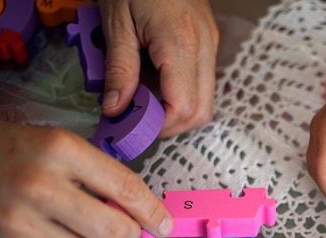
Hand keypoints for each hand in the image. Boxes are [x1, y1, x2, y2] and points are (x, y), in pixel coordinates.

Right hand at [0, 119, 172, 237]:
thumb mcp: (50, 143)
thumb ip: (94, 172)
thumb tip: (136, 208)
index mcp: (58, 151)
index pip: (125, 188)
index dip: (153, 212)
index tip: (163, 224)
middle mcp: (40, 187)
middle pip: (115, 232)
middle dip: (130, 236)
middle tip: (127, 232)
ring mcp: (19, 225)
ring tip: (87, 234)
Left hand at [98, 0, 218, 137]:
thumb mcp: (116, 24)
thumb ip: (119, 71)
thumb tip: (116, 111)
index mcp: (180, 44)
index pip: (182, 108)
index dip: (158, 126)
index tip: (132, 126)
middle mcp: (203, 48)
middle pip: (200, 112)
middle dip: (170, 125)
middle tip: (139, 120)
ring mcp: (209, 45)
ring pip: (204, 101)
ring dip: (175, 110)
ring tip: (144, 98)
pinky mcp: (207, 42)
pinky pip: (200, 83)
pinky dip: (179, 93)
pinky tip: (155, 81)